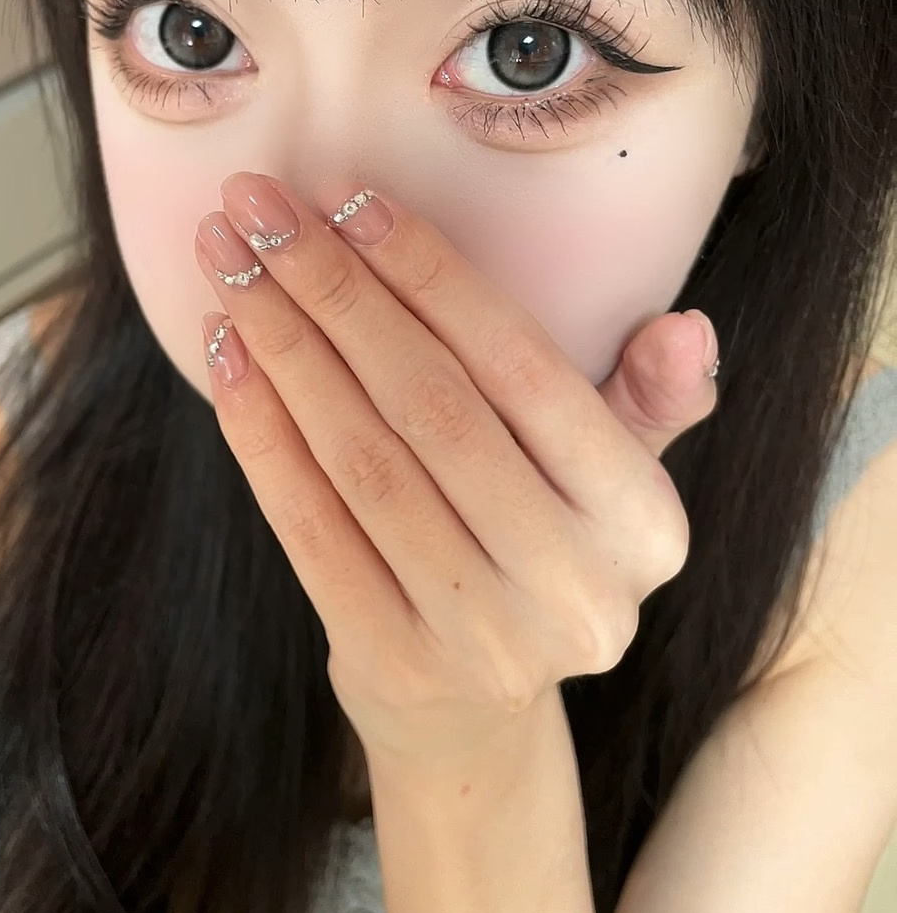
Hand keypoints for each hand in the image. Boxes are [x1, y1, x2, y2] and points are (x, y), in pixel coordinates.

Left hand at [194, 173, 717, 773]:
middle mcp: (576, 587)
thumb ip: (648, 401)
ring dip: (282, 345)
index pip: (525, 369)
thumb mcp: (614, 480)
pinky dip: (259, 431)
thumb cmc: (539, 549)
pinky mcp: (391, 664)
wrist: (476, 714)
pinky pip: (308, 525)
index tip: (347, 198)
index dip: (431, 277)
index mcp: (644, 522)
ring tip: (227, 263)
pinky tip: (225, 354)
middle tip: (257, 208)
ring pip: (361, 458)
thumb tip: (686, 326)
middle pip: (429, 405)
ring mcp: (482, 638)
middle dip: (334, 290)